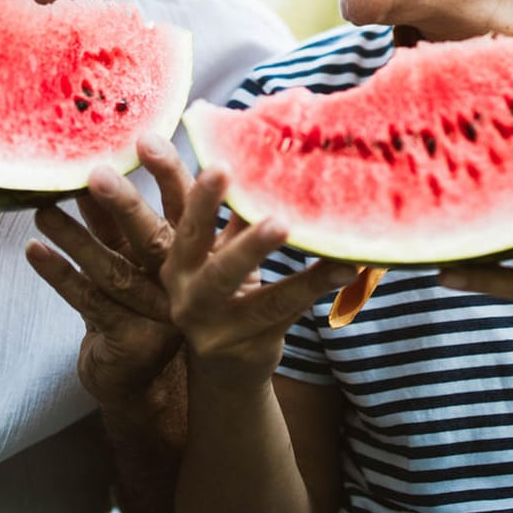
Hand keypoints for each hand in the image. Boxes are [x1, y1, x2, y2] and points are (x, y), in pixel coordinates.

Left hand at [26, 134, 189, 409]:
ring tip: (42, 208)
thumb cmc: (140, 298)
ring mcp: (158, 311)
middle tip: (95, 174)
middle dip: (123, 203)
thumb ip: (129, 216)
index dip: (169, 173)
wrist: (147, 377)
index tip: (146, 140)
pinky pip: (88, 301)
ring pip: (113, 269)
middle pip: (153, 236)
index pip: (184, 205)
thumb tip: (99, 158)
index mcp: (194, 250)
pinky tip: (33, 249)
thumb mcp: (143, 254)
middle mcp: (182, 279)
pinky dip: (58, 274)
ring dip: (75, 237)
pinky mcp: (130, 338)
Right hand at [162, 165, 356, 388]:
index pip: (171, 207)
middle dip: (207, 208)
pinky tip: (346, 267)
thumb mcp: (221, 250)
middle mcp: (184, 287)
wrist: (229, 368)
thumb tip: (263, 145)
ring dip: (260, 250)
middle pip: (193, 243)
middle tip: (222, 170)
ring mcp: (211, 321)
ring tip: (288, 225)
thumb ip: (234, 208)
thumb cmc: (229, 290)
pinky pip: (283, 308)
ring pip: (234, 279)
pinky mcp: (246, 344)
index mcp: (176, 255)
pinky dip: (315, 285)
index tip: (171, 146)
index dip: (167, 174)